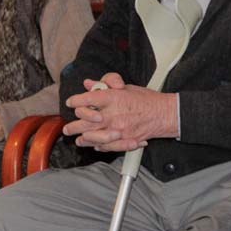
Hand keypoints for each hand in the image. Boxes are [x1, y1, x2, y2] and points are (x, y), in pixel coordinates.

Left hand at [63, 73, 178, 151]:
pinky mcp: (123, 140)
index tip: (70, 102)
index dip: (75, 100)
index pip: (87, 99)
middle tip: (67, 128)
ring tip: (77, 139)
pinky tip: (93, 145)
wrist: (163, 114)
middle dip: (73, 126)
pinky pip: (106, 146)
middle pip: (85, 121)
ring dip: (82, 138)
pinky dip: (98, 146)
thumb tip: (89, 84)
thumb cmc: (146, 99)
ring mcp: (118, 130)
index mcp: (113, 98)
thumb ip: (105, 85)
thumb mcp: (125, 87)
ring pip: (93, 137)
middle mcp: (113, 114)